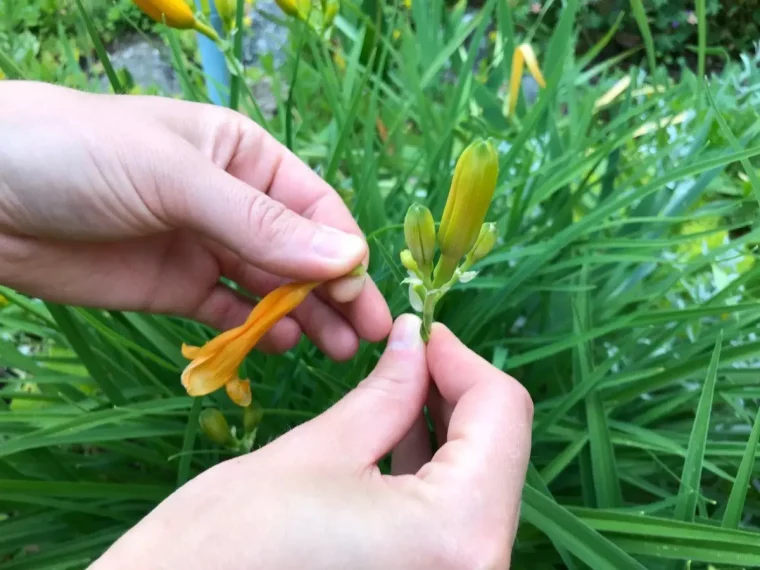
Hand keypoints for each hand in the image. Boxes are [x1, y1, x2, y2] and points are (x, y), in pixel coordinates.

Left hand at [0, 81, 390, 359]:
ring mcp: (206, 246)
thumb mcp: (178, 179)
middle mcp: (235, 202)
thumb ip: (261, 224)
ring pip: (271, 287)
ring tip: (336, 352)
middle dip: (335, 292)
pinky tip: (279, 345)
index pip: (313, 207)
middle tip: (365, 337)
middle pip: (301, 253)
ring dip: (305, 317)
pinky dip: (256, 328)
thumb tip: (346, 256)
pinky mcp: (177, 286)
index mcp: (245, 157)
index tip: (358, 293)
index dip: (341, 250)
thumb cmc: (84, 154)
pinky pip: (229, 310)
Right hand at [89, 316, 532, 569]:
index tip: (419, 332)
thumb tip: (417, 340)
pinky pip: (456, 523)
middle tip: (404, 355)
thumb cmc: (228, 542)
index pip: (503, 414)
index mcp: (459, 532)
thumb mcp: (317, 451)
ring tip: (396, 391)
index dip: (461, 359)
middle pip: (499, 451)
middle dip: (453, 393)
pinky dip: (434, 477)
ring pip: (482, 486)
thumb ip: (387, 391)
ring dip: (446, 431)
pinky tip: (396, 442)